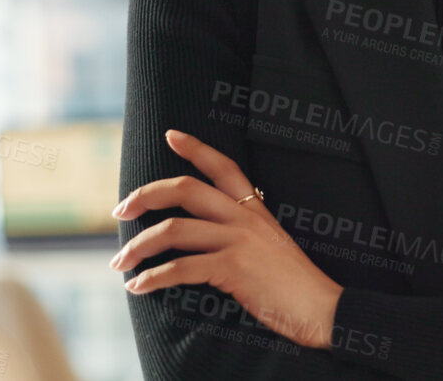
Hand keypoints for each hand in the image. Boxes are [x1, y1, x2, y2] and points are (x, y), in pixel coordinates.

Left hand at [110, 129, 344, 350]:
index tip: (170, 135)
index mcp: (255, 210)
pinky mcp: (233, 269)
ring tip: (119, 262)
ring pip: (174, 230)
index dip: (196, 148)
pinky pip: (181, 268)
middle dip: (145, 196)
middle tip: (120, 211)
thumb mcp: (271, 247)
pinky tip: (138, 287)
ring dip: (138, 247)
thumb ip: (242, 235)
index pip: (223, 166)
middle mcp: (244, 218)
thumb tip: (206, 240)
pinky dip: (152, 278)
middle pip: (185, 189)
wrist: (322, 308)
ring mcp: (238, 241)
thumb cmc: (295, 285)